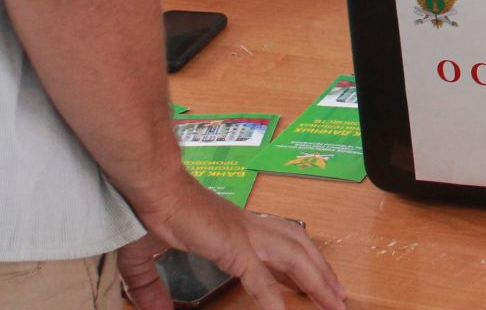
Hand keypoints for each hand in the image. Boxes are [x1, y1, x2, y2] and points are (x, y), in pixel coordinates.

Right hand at [116, 178, 347, 309]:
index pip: (279, 242)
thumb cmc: (148, 211)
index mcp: (234, 226)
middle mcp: (247, 227)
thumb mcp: (147, 259)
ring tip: (332, 301)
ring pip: (294, 257)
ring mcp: (243, 235)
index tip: (311, 280)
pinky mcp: (233, 246)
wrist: (149, 186)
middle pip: (298, 247)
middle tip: (338, 295)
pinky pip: (260, 278)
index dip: (299, 261)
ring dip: (316, 280)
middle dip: (321, 272)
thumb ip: (151, 288)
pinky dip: (273, 298)